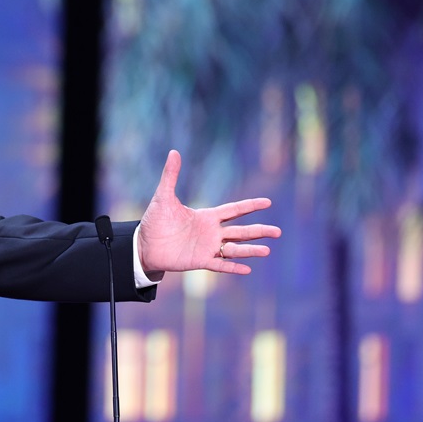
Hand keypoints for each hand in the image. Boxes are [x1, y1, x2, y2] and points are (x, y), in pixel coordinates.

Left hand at [137, 150, 280, 276]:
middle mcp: (211, 232)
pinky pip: (219, 265)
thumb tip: (174, 151)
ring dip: (249, 250)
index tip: (268, 202)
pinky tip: (247, 269)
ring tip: (267, 250)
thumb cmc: (155, 220)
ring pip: (233, 249)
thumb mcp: (163, 196)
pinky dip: (232, 267)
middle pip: (240, 231)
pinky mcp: (199, 261)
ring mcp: (207, 247)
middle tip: (278, 232)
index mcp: (207, 216)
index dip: (250, 206)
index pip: (234, 210)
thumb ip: (171, 175)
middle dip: (258, 231)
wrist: (144, 244)